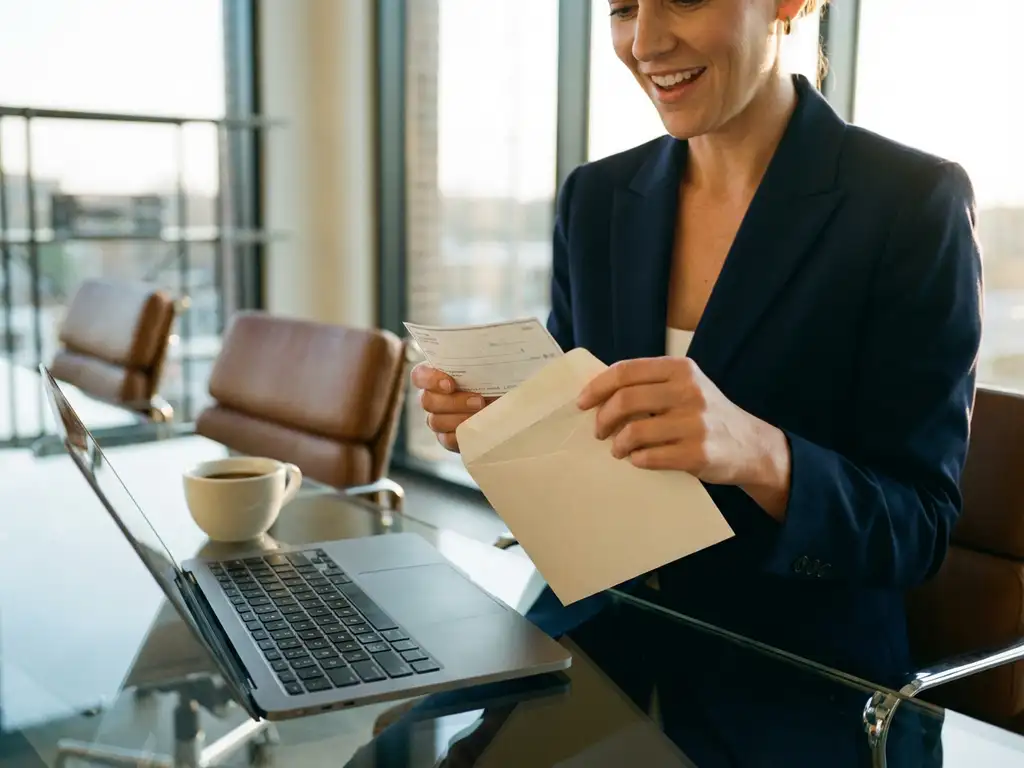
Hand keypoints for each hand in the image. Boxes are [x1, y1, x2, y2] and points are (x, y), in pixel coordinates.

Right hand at [411, 363, 495, 452]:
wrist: (508, 405)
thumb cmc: (498, 380)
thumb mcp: (491, 369)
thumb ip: (483, 364)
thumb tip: (488, 366)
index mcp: (437, 375)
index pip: (419, 375)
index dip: (430, 380)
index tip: (450, 384)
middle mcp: (433, 397)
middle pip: (427, 401)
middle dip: (453, 402)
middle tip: (479, 400)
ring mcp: (438, 419)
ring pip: (436, 421)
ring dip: (459, 418)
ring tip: (482, 413)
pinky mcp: (447, 438)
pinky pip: (446, 439)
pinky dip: (462, 435)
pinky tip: (478, 429)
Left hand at [576, 356, 790, 516]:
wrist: (751, 445)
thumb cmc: (707, 414)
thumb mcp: (686, 387)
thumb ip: (651, 384)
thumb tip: (598, 393)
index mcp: (680, 370)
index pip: (625, 371)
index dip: (597, 387)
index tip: (582, 402)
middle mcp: (689, 391)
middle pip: (625, 400)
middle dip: (603, 418)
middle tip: (599, 431)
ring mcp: (695, 423)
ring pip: (634, 431)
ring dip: (618, 444)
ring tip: (618, 450)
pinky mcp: (697, 453)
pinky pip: (650, 457)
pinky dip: (637, 460)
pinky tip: (638, 459)